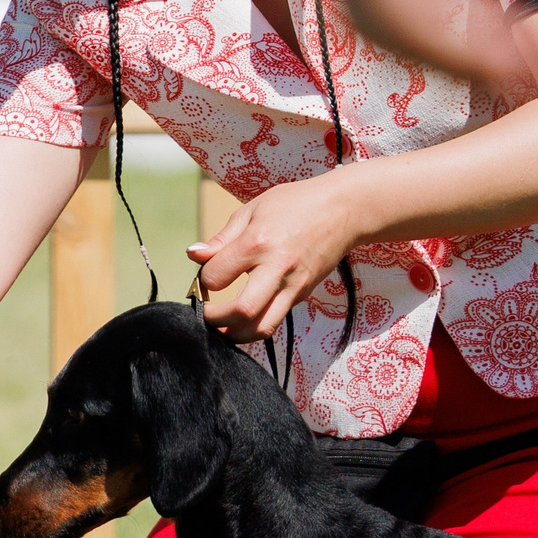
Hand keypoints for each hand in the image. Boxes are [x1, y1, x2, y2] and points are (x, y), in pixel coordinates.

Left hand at [189, 175, 360, 340]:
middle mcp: (276, 268)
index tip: (202, 281)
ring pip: (262, 327)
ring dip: (236, 334)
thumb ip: (222, 238)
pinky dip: (255, 325)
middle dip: (216, 320)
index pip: (217, 277)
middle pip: (242, 312)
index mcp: (257, 243)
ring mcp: (293, 285)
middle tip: (206, 316)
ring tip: (222, 329)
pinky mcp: (303, 294)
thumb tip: (193, 255)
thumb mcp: (253, 210)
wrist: (344, 210)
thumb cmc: (295, 203)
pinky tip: (244, 320)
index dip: (202, 282)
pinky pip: (276, 319)